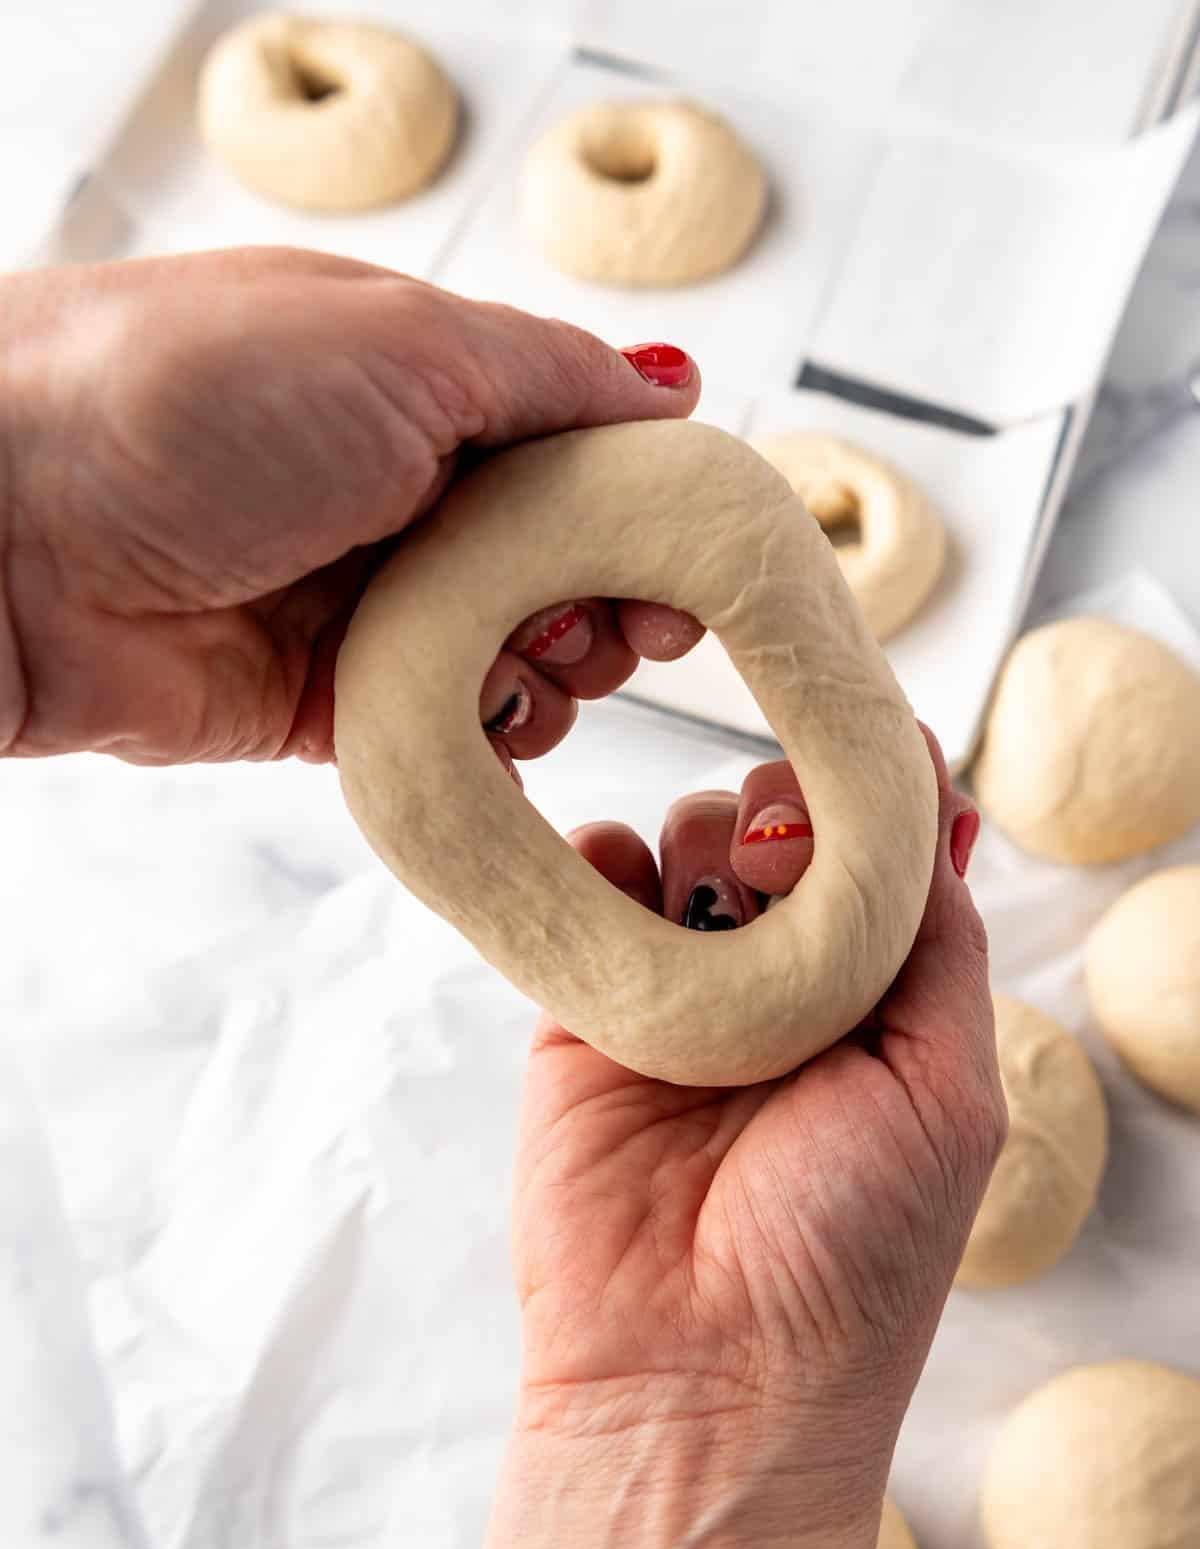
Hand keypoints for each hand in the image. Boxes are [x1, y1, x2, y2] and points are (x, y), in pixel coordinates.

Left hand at [0, 249, 699, 762]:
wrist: (9, 526)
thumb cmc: (184, 396)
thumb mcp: (402, 342)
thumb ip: (551, 376)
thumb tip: (671, 387)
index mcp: (418, 390)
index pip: (579, 455)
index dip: (653, 509)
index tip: (698, 556)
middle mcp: (398, 497)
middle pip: (566, 568)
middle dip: (615, 599)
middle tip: (626, 620)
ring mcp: (366, 606)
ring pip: (520, 661)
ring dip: (555, 672)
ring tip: (528, 660)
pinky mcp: (328, 707)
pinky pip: (450, 737)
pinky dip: (493, 740)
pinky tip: (498, 722)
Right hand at [438, 738, 1004, 1548]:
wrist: (699, 1378)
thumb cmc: (850, 1251)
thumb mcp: (945, 1084)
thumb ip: (935, 936)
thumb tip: (935, 791)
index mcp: (882, 999)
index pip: (879, 849)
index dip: (870, 794)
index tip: (855, 754)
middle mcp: (784, 984)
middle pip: (780, 820)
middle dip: (786, 820)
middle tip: (779, 877)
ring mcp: (679, 989)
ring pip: (687, 833)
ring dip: (703, 846)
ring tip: (713, 933)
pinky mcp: (582, 1009)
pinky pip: (588, 882)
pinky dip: (598, 861)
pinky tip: (620, 891)